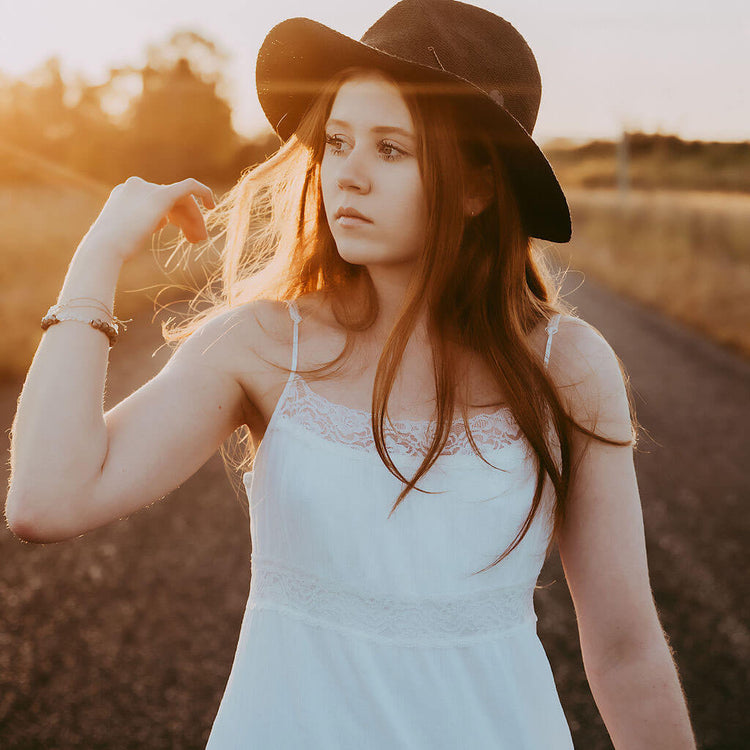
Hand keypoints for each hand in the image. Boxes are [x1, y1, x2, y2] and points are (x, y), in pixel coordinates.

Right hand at [87, 176, 216, 262]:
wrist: (104, 248)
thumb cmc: (109, 251)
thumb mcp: (123, 236)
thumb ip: (138, 226)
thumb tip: (157, 222)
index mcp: (124, 194)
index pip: (156, 202)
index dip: (174, 218)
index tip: (185, 235)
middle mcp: (135, 187)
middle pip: (171, 201)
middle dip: (186, 219)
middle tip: (197, 240)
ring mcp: (147, 188)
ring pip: (181, 201)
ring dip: (194, 219)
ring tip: (201, 239)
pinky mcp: (162, 195)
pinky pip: (189, 186)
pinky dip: (203, 192)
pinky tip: (212, 205)